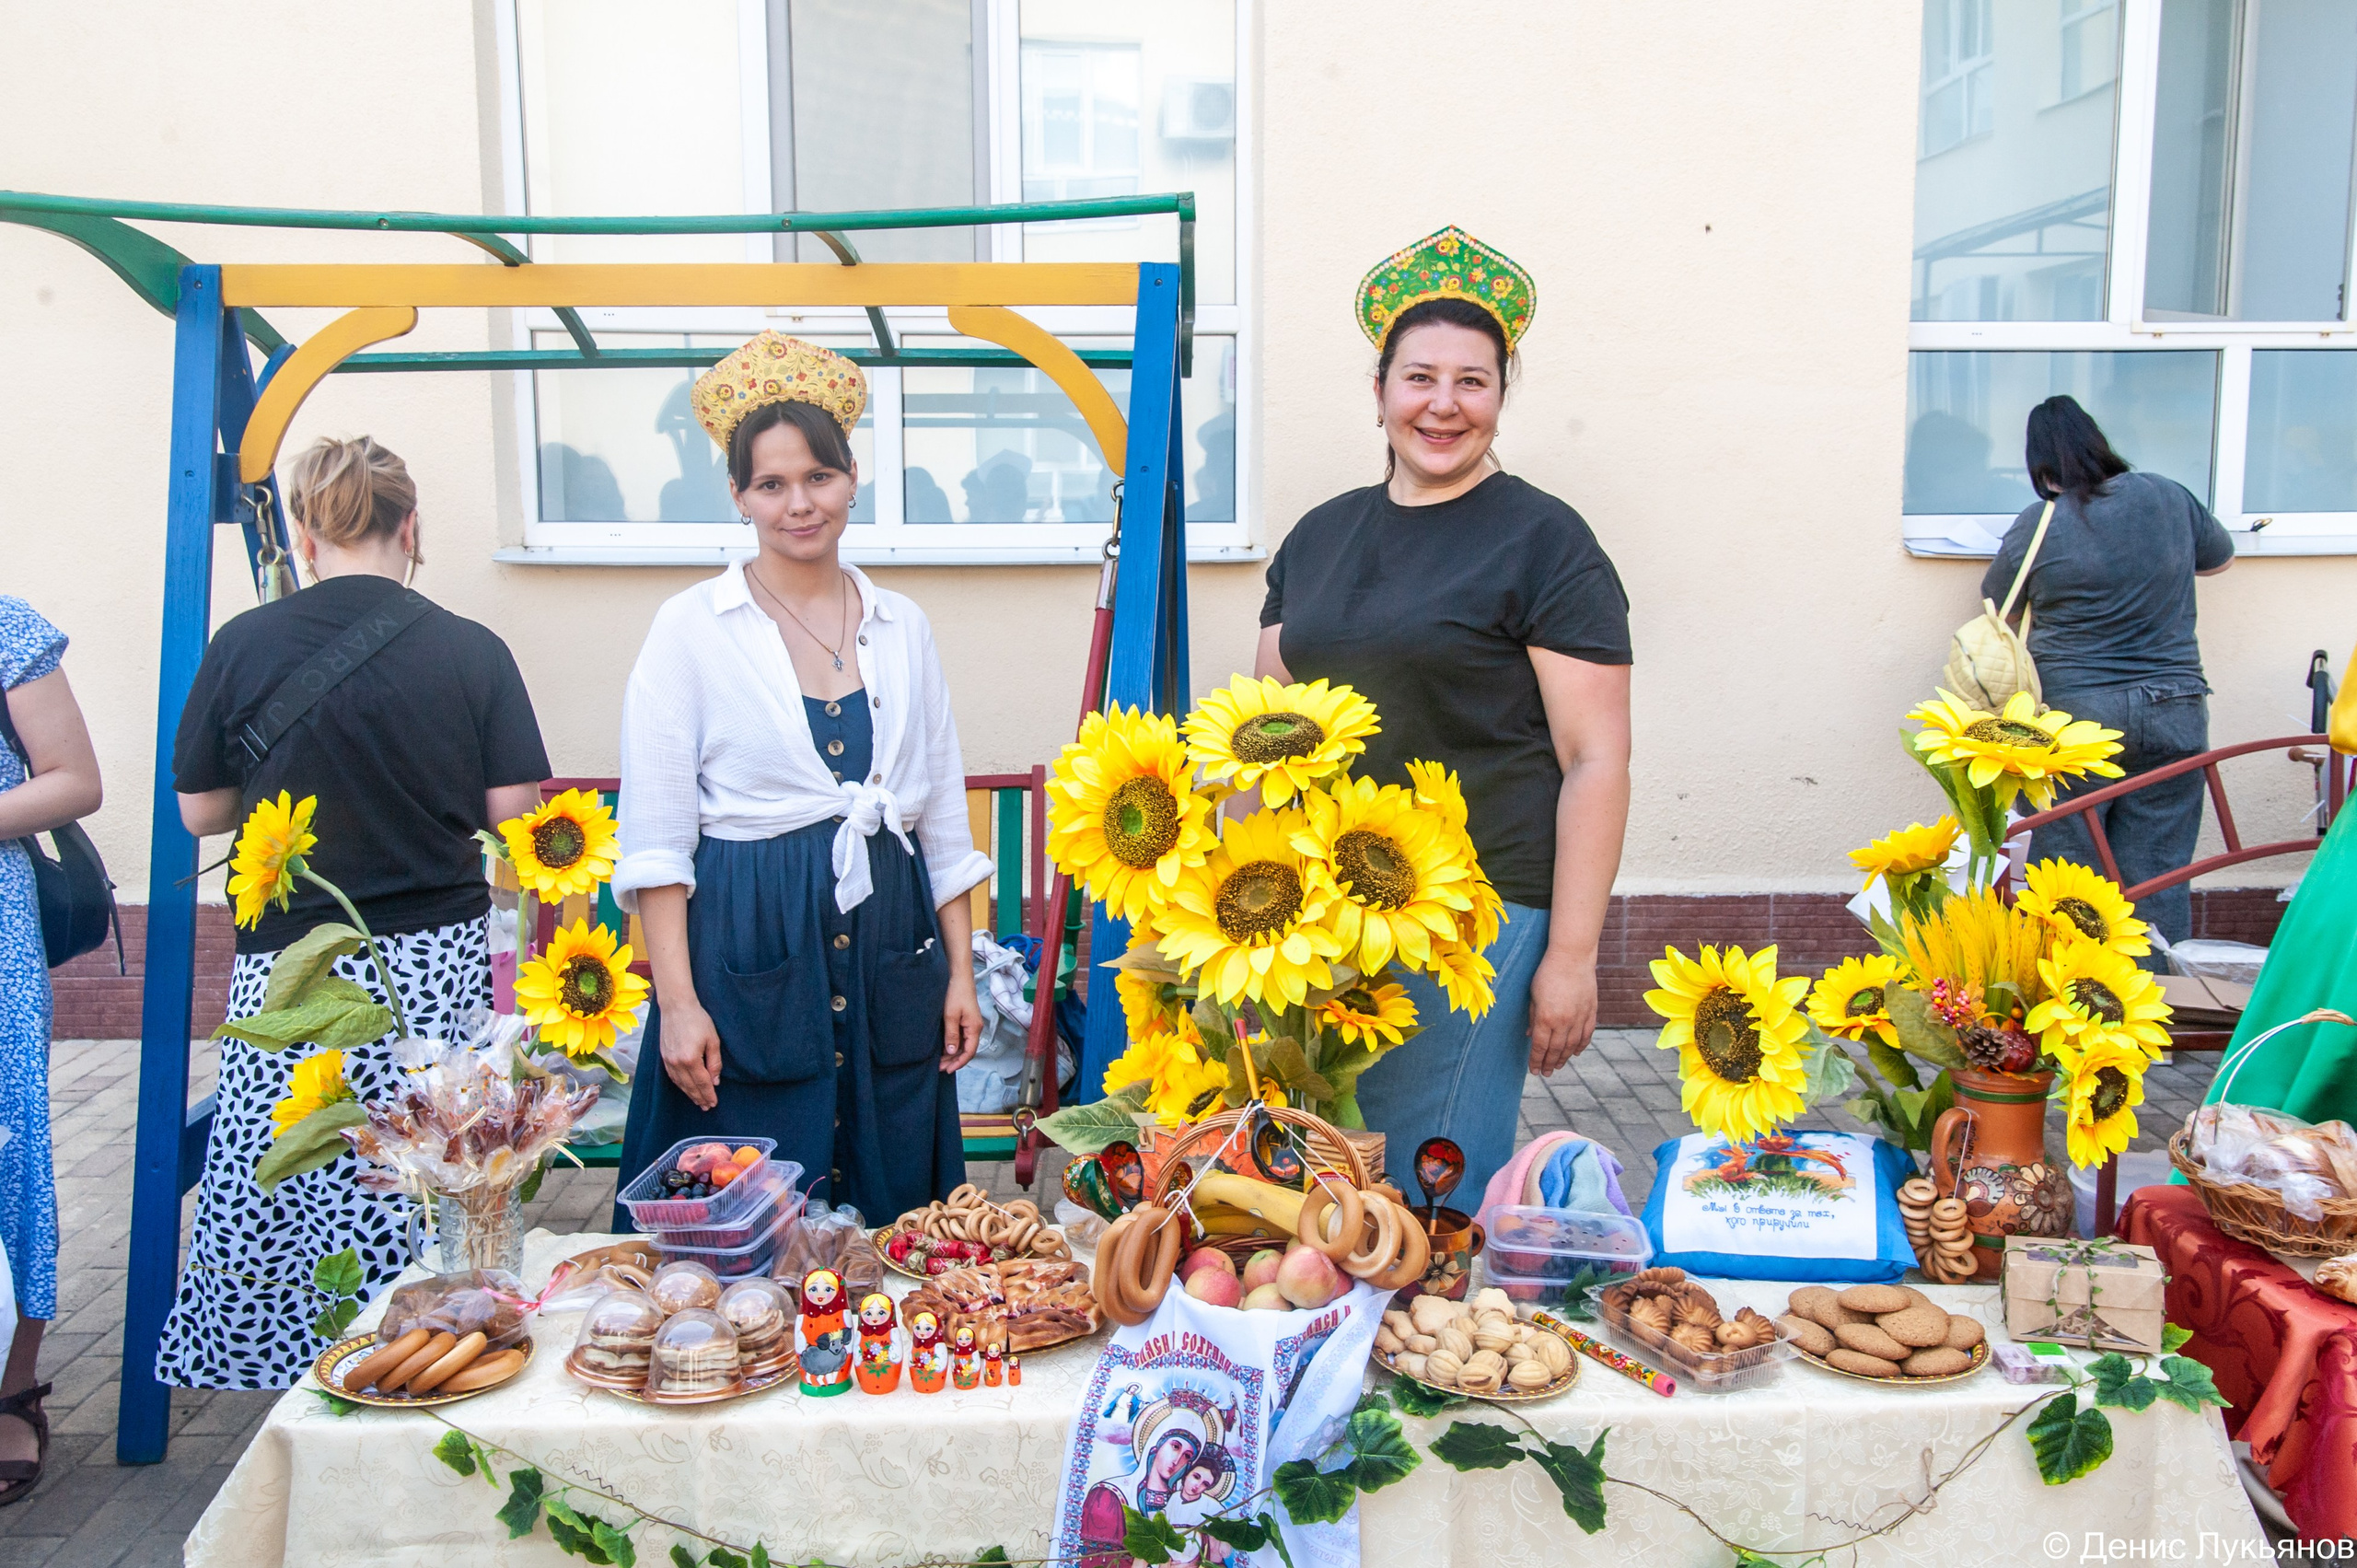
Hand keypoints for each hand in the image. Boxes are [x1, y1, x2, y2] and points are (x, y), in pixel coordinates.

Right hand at [659, 996, 723, 1111]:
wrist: (676, 1006)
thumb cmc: (697, 1020)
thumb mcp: (712, 1040)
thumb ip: (714, 1062)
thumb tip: (715, 1081)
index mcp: (691, 1059)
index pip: (702, 1083)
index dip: (708, 1094)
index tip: (713, 1103)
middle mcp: (677, 1063)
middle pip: (689, 1086)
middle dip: (699, 1098)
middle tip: (707, 1107)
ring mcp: (668, 1060)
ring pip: (680, 1083)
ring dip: (689, 1094)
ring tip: (698, 1101)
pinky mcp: (664, 1056)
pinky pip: (672, 1076)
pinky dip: (680, 1085)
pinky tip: (685, 1088)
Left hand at [941, 974, 983, 1072]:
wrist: (958, 976)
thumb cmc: (956, 992)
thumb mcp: (951, 1015)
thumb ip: (952, 1035)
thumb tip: (952, 1052)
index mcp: (974, 1028)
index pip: (969, 1052)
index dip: (959, 1063)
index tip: (947, 1070)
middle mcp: (974, 1028)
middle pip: (967, 1050)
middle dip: (954, 1061)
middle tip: (940, 1068)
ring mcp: (970, 1024)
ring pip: (963, 1044)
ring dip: (953, 1054)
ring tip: (940, 1061)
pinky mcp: (965, 1020)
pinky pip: (960, 1037)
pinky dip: (953, 1045)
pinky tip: (943, 1048)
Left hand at [1528, 946, 1597, 1075]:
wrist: (1572, 957)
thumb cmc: (1547, 973)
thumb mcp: (1533, 995)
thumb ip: (1533, 1017)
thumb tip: (1531, 1036)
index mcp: (1546, 1017)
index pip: (1540, 1047)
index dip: (1536, 1061)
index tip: (1534, 1070)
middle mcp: (1564, 1021)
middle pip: (1556, 1050)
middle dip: (1550, 1064)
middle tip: (1546, 1073)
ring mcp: (1579, 1017)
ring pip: (1572, 1046)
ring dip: (1564, 1058)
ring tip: (1558, 1066)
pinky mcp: (1591, 1011)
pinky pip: (1586, 1035)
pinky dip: (1580, 1046)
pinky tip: (1575, 1053)